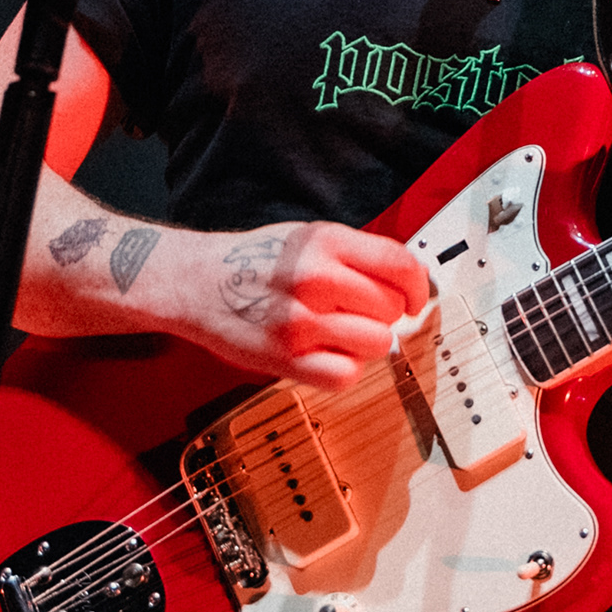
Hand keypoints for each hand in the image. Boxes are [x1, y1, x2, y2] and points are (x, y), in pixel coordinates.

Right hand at [192, 221, 434, 388]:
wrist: (193, 282)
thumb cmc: (252, 260)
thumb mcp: (306, 236)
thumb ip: (355, 254)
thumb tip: (409, 281)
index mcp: (324, 241)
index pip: (400, 264)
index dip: (418, 287)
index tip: (415, 299)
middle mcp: (314, 277)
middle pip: (390, 308)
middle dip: (385, 315)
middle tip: (360, 315)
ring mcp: (299, 320)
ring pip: (377, 343)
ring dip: (366, 343)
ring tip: (339, 333)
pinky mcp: (284, 358)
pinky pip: (346, 374)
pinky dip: (343, 369)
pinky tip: (325, 353)